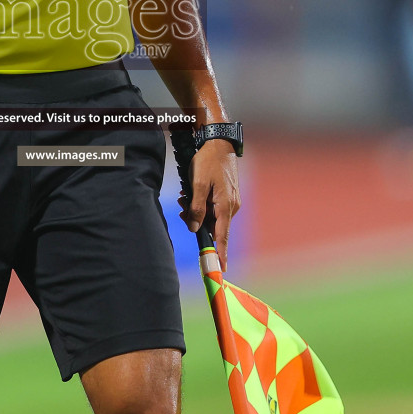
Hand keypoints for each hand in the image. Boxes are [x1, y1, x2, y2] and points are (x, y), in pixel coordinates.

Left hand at [183, 140, 240, 270]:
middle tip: (182, 208)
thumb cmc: (208, 161)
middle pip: (213, 227)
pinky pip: (213, 208)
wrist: (219, 143)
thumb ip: (196, 208)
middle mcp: (231, 207)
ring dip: (196, 211)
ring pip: (211, 217)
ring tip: (184, 196)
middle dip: (196, 222)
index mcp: (225, 206)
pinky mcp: (227, 196)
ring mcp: (230, 202)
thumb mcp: (198, 184)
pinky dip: (202, 205)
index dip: (220, 254)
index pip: (222, 236)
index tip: (219, 270)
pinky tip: (191, 194)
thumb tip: (193, 228)